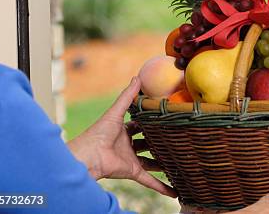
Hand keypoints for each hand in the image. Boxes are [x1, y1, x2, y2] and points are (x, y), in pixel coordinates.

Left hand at [67, 77, 175, 197]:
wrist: (88, 157)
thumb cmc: (98, 133)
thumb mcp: (115, 112)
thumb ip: (127, 96)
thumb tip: (137, 77)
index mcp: (124, 130)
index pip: (141, 124)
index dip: (152, 121)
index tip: (166, 116)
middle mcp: (129, 145)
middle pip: (148, 143)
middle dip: (161, 141)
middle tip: (177, 137)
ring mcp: (132, 159)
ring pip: (152, 162)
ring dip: (164, 163)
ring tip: (180, 161)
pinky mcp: (133, 172)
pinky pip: (150, 180)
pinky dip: (161, 187)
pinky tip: (174, 191)